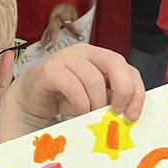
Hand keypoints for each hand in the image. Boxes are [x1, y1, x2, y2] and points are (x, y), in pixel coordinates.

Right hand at [0, 43, 144, 141]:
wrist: (32, 99)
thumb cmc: (64, 98)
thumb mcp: (94, 99)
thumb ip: (110, 99)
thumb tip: (129, 113)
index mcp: (100, 57)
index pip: (127, 68)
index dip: (136, 91)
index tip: (133, 114)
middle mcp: (85, 52)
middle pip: (115, 63)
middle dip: (123, 91)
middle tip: (116, 112)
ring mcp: (66, 57)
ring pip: (94, 78)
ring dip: (96, 103)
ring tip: (91, 116)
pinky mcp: (50, 69)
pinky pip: (72, 85)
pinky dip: (80, 103)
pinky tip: (78, 112)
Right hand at [41, 3, 80, 48]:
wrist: (61, 6)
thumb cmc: (69, 11)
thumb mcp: (74, 15)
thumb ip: (75, 24)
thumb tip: (80, 35)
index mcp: (63, 14)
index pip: (69, 24)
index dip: (75, 31)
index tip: (81, 37)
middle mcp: (55, 18)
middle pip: (54, 29)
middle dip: (52, 39)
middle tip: (51, 47)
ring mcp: (50, 22)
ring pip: (48, 32)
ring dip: (46, 41)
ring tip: (46, 49)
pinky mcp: (48, 26)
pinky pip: (45, 33)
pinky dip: (43, 40)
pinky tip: (41, 46)